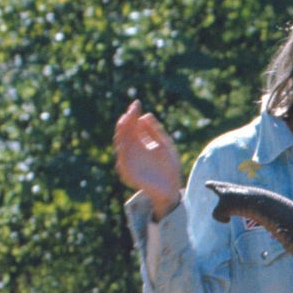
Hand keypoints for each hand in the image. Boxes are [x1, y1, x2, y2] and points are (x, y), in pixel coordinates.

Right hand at [114, 99, 182, 220]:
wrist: (171, 188)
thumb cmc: (169, 167)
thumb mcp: (165, 146)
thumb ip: (156, 132)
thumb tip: (145, 115)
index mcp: (140, 142)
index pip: (133, 125)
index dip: (133, 114)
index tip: (136, 104)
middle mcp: (132, 150)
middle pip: (125, 132)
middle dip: (127, 121)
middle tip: (130, 111)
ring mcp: (129, 161)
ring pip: (121, 144)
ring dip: (121, 133)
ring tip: (125, 122)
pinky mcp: (128, 172)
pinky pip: (122, 161)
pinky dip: (122, 151)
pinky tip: (123, 141)